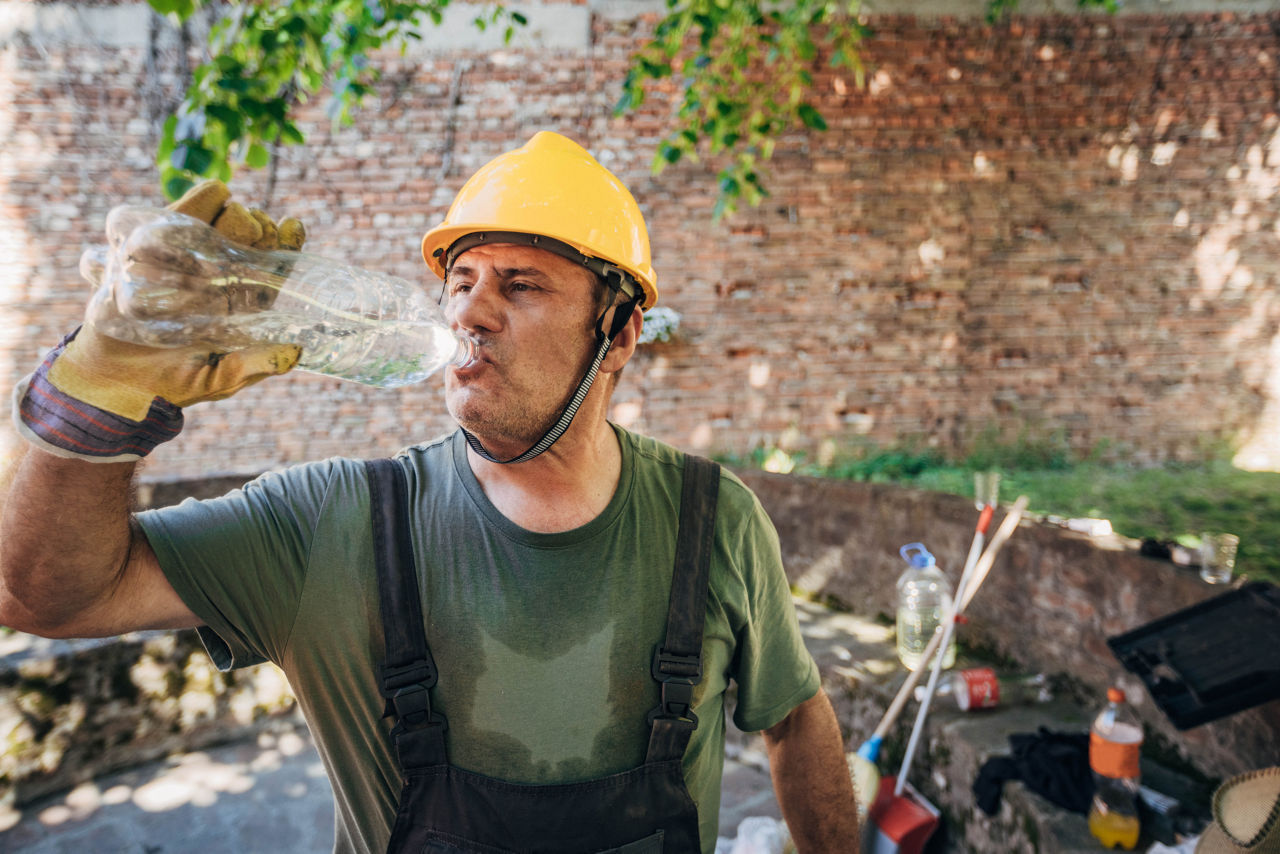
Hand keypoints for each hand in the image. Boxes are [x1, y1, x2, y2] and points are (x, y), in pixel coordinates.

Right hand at [13, 180, 307, 461]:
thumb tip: (295, 352)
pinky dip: (185, 210)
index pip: (272, 264)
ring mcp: (180, 263)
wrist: (116, 382)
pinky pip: (165, 222)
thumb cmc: (176, 382)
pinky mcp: (145, 254)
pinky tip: (194, 210)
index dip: (286, 241)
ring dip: (227, 212)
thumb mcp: (221, 378)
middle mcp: (215, 277)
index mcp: (242, 302)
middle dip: (258, 224)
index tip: (291, 225)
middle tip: (257, 227)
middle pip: (246, 235)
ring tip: (234, 216)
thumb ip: (254, 365)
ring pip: (211, 220)